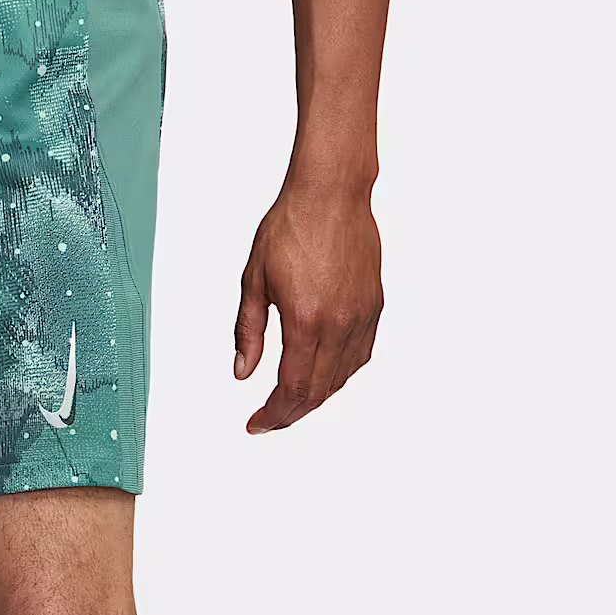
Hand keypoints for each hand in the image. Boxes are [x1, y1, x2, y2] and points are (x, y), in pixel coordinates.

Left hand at [233, 182, 382, 433]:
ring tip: (291, 402)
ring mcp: (361, 315)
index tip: (257, 423)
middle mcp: (339, 323)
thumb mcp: (254, 281)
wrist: (332, 192)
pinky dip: (340, 374)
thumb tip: (242, 372)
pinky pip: (360, 355)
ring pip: (341, 377)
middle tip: (269, 419)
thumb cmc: (290, 227)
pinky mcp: (373, 305)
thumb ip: (247, 332)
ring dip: (316, 396)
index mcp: (306, 320)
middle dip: (291, 413)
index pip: (292, 389)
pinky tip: (323, 375)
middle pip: (318, 391)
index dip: (274, 414)